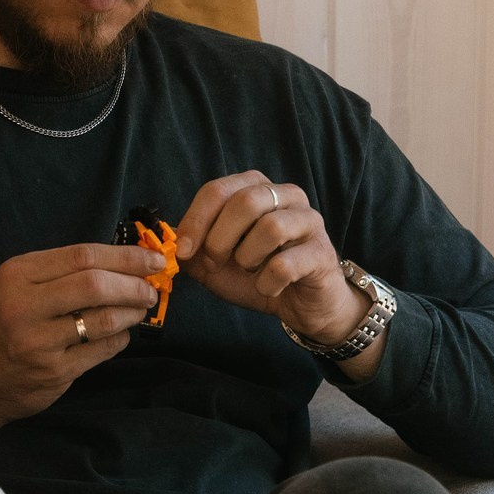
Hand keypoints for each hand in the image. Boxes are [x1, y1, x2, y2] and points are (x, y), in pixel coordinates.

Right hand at [0, 243, 166, 427]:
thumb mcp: (16, 289)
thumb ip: (60, 274)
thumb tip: (123, 264)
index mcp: (17, 275)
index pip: (82, 255)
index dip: (125, 256)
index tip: (153, 259)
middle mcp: (23, 305)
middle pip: (95, 284)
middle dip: (133, 284)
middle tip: (151, 289)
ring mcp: (38, 342)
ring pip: (103, 319)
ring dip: (131, 313)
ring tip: (140, 310)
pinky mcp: (52, 372)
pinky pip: (101, 350)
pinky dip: (119, 339)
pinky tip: (120, 334)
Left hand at [174, 172, 373, 349]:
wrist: (301, 304)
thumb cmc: (259, 275)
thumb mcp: (216, 263)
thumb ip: (193, 250)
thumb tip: (172, 242)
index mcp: (256, 188)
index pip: (218, 189)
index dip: (195, 220)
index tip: (183, 250)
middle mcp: (286, 196)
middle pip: (245, 201)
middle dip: (219, 239)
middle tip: (214, 264)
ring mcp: (309, 221)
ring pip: (271, 227)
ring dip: (247, 257)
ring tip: (249, 270)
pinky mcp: (321, 252)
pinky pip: (286, 264)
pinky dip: (267, 282)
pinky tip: (268, 288)